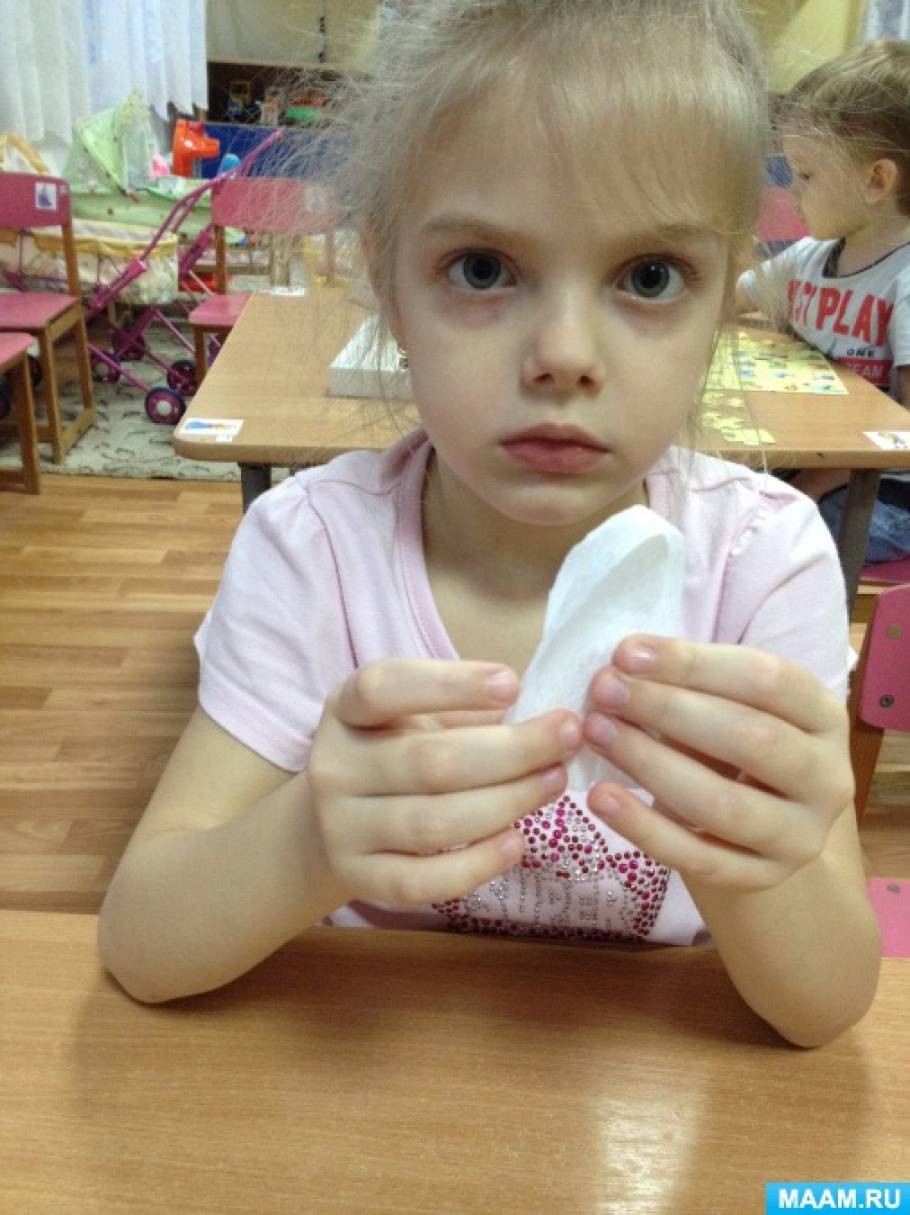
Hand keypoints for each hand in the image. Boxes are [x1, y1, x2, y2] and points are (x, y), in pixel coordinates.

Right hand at [307, 658, 581, 906]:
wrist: (333, 821)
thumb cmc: (395, 751)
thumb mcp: (412, 715)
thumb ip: (464, 709)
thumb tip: (545, 715)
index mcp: (346, 709)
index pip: (385, 688)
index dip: (450, 685)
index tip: (514, 684)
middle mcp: (333, 766)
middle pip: (429, 762)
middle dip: (512, 750)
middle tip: (568, 736)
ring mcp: (341, 828)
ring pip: (433, 823)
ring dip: (507, 802)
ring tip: (555, 781)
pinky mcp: (359, 879)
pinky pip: (421, 882)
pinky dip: (476, 865)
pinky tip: (517, 843)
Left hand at [581, 636, 852, 890]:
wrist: (758, 833)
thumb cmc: (731, 749)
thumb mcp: (725, 709)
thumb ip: (687, 688)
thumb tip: (623, 666)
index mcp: (824, 717)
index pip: (768, 680)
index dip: (694, 663)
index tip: (626, 652)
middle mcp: (827, 779)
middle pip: (751, 738)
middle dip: (668, 709)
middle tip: (603, 689)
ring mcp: (799, 837)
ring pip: (722, 803)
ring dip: (650, 763)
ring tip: (595, 732)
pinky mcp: (760, 879)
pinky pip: (696, 858)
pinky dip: (643, 827)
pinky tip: (600, 796)